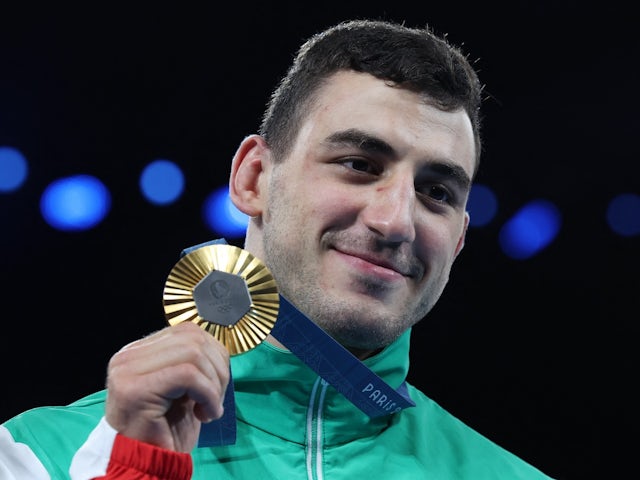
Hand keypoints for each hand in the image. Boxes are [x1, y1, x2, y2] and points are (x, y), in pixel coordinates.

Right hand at [104, 321, 229, 451]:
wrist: (143, 467)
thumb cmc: (165, 431)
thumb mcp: (183, 389)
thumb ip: (193, 363)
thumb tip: (219, 347)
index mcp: (138, 352)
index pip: (187, 332)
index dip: (214, 353)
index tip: (217, 383)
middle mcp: (128, 357)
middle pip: (192, 340)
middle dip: (218, 368)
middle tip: (216, 399)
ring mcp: (127, 371)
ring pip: (193, 354)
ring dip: (214, 384)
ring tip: (209, 409)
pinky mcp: (135, 389)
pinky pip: (188, 375)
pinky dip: (208, 394)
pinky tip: (206, 415)